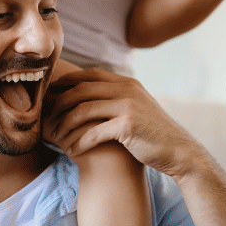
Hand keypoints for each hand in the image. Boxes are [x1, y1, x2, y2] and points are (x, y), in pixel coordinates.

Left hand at [44, 69, 208, 179]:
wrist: (179, 151)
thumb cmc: (153, 134)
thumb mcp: (137, 108)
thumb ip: (118, 98)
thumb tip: (91, 96)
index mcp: (127, 82)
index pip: (89, 74)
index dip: (67, 82)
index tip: (51, 95)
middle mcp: (127, 89)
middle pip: (81, 90)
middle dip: (60, 104)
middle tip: (47, 118)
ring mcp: (128, 105)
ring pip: (83, 110)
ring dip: (66, 125)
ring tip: (56, 137)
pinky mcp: (127, 125)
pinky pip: (93, 132)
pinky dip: (79, 142)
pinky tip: (72, 151)